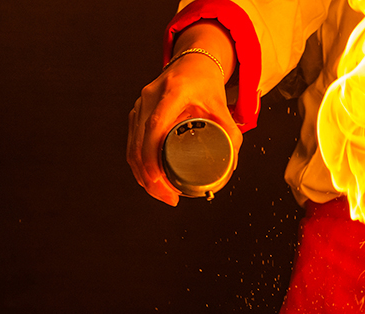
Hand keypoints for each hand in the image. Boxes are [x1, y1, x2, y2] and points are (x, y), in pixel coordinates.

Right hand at [127, 25, 241, 205]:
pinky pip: (132, 141)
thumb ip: (231, 135)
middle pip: (140, 142)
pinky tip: (148, 180)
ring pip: (133, 144)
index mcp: (173, 92)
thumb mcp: (224, 109)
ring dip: (143, 174)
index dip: (153, 157)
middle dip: (150, 176)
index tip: (159, 181)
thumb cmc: (208, 87)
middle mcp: (151, 96)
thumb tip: (229, 167)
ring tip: (162, 195)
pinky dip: (139, 163)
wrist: (193, 64)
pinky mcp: (137, 111)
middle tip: (168, 198)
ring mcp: (141, 103)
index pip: (155, 127)